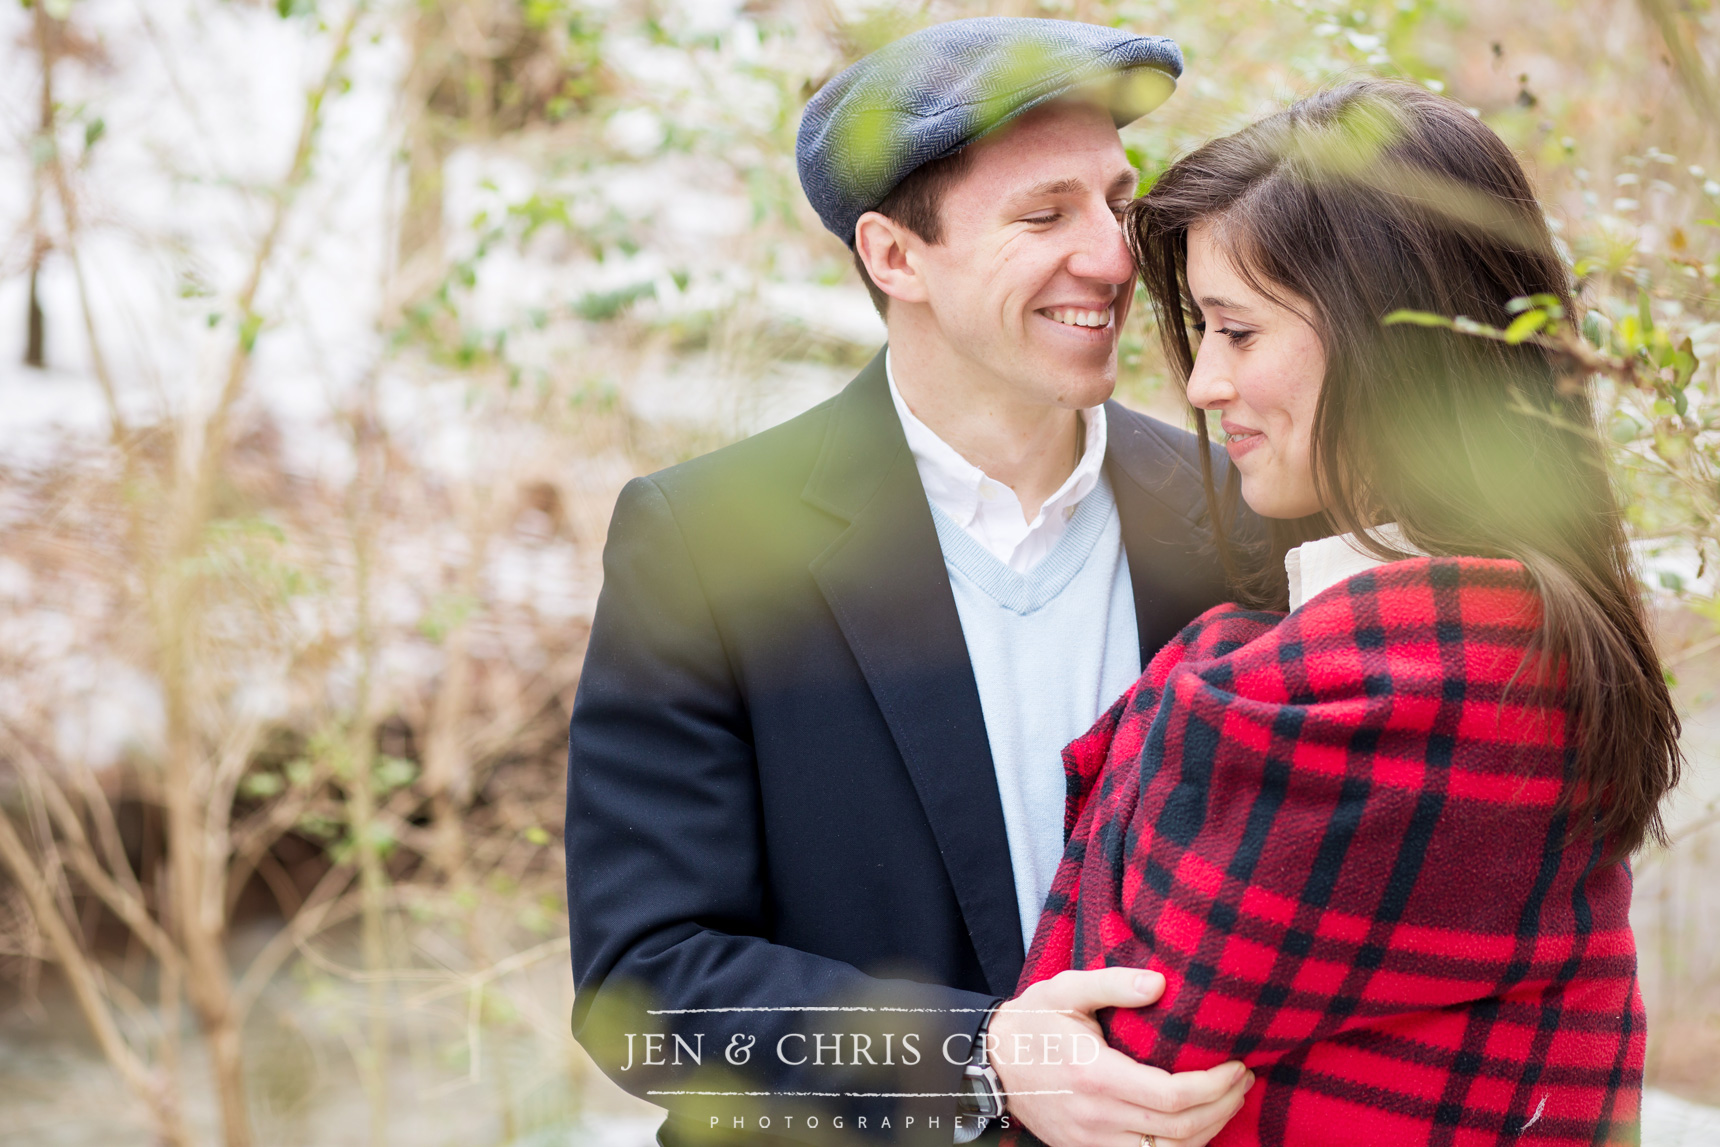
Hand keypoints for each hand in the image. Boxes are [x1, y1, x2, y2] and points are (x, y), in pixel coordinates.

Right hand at [988, 968, 1252, 1146]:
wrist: (990, 1063)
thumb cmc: (1034, 1021)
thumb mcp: (1066, 989)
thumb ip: (1113, 983)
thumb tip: (1161, 984)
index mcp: (1095, 1075)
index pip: (1173, 1096)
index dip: (1215, 1086)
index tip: (1237, 1065)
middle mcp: (1096, 1117)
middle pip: (1180, 1131)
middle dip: (1223, 1107)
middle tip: (1242, 1079)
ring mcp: (1091, 1142)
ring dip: (1208, 1132)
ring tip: (1227, 1101)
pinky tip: (1195, 1125)